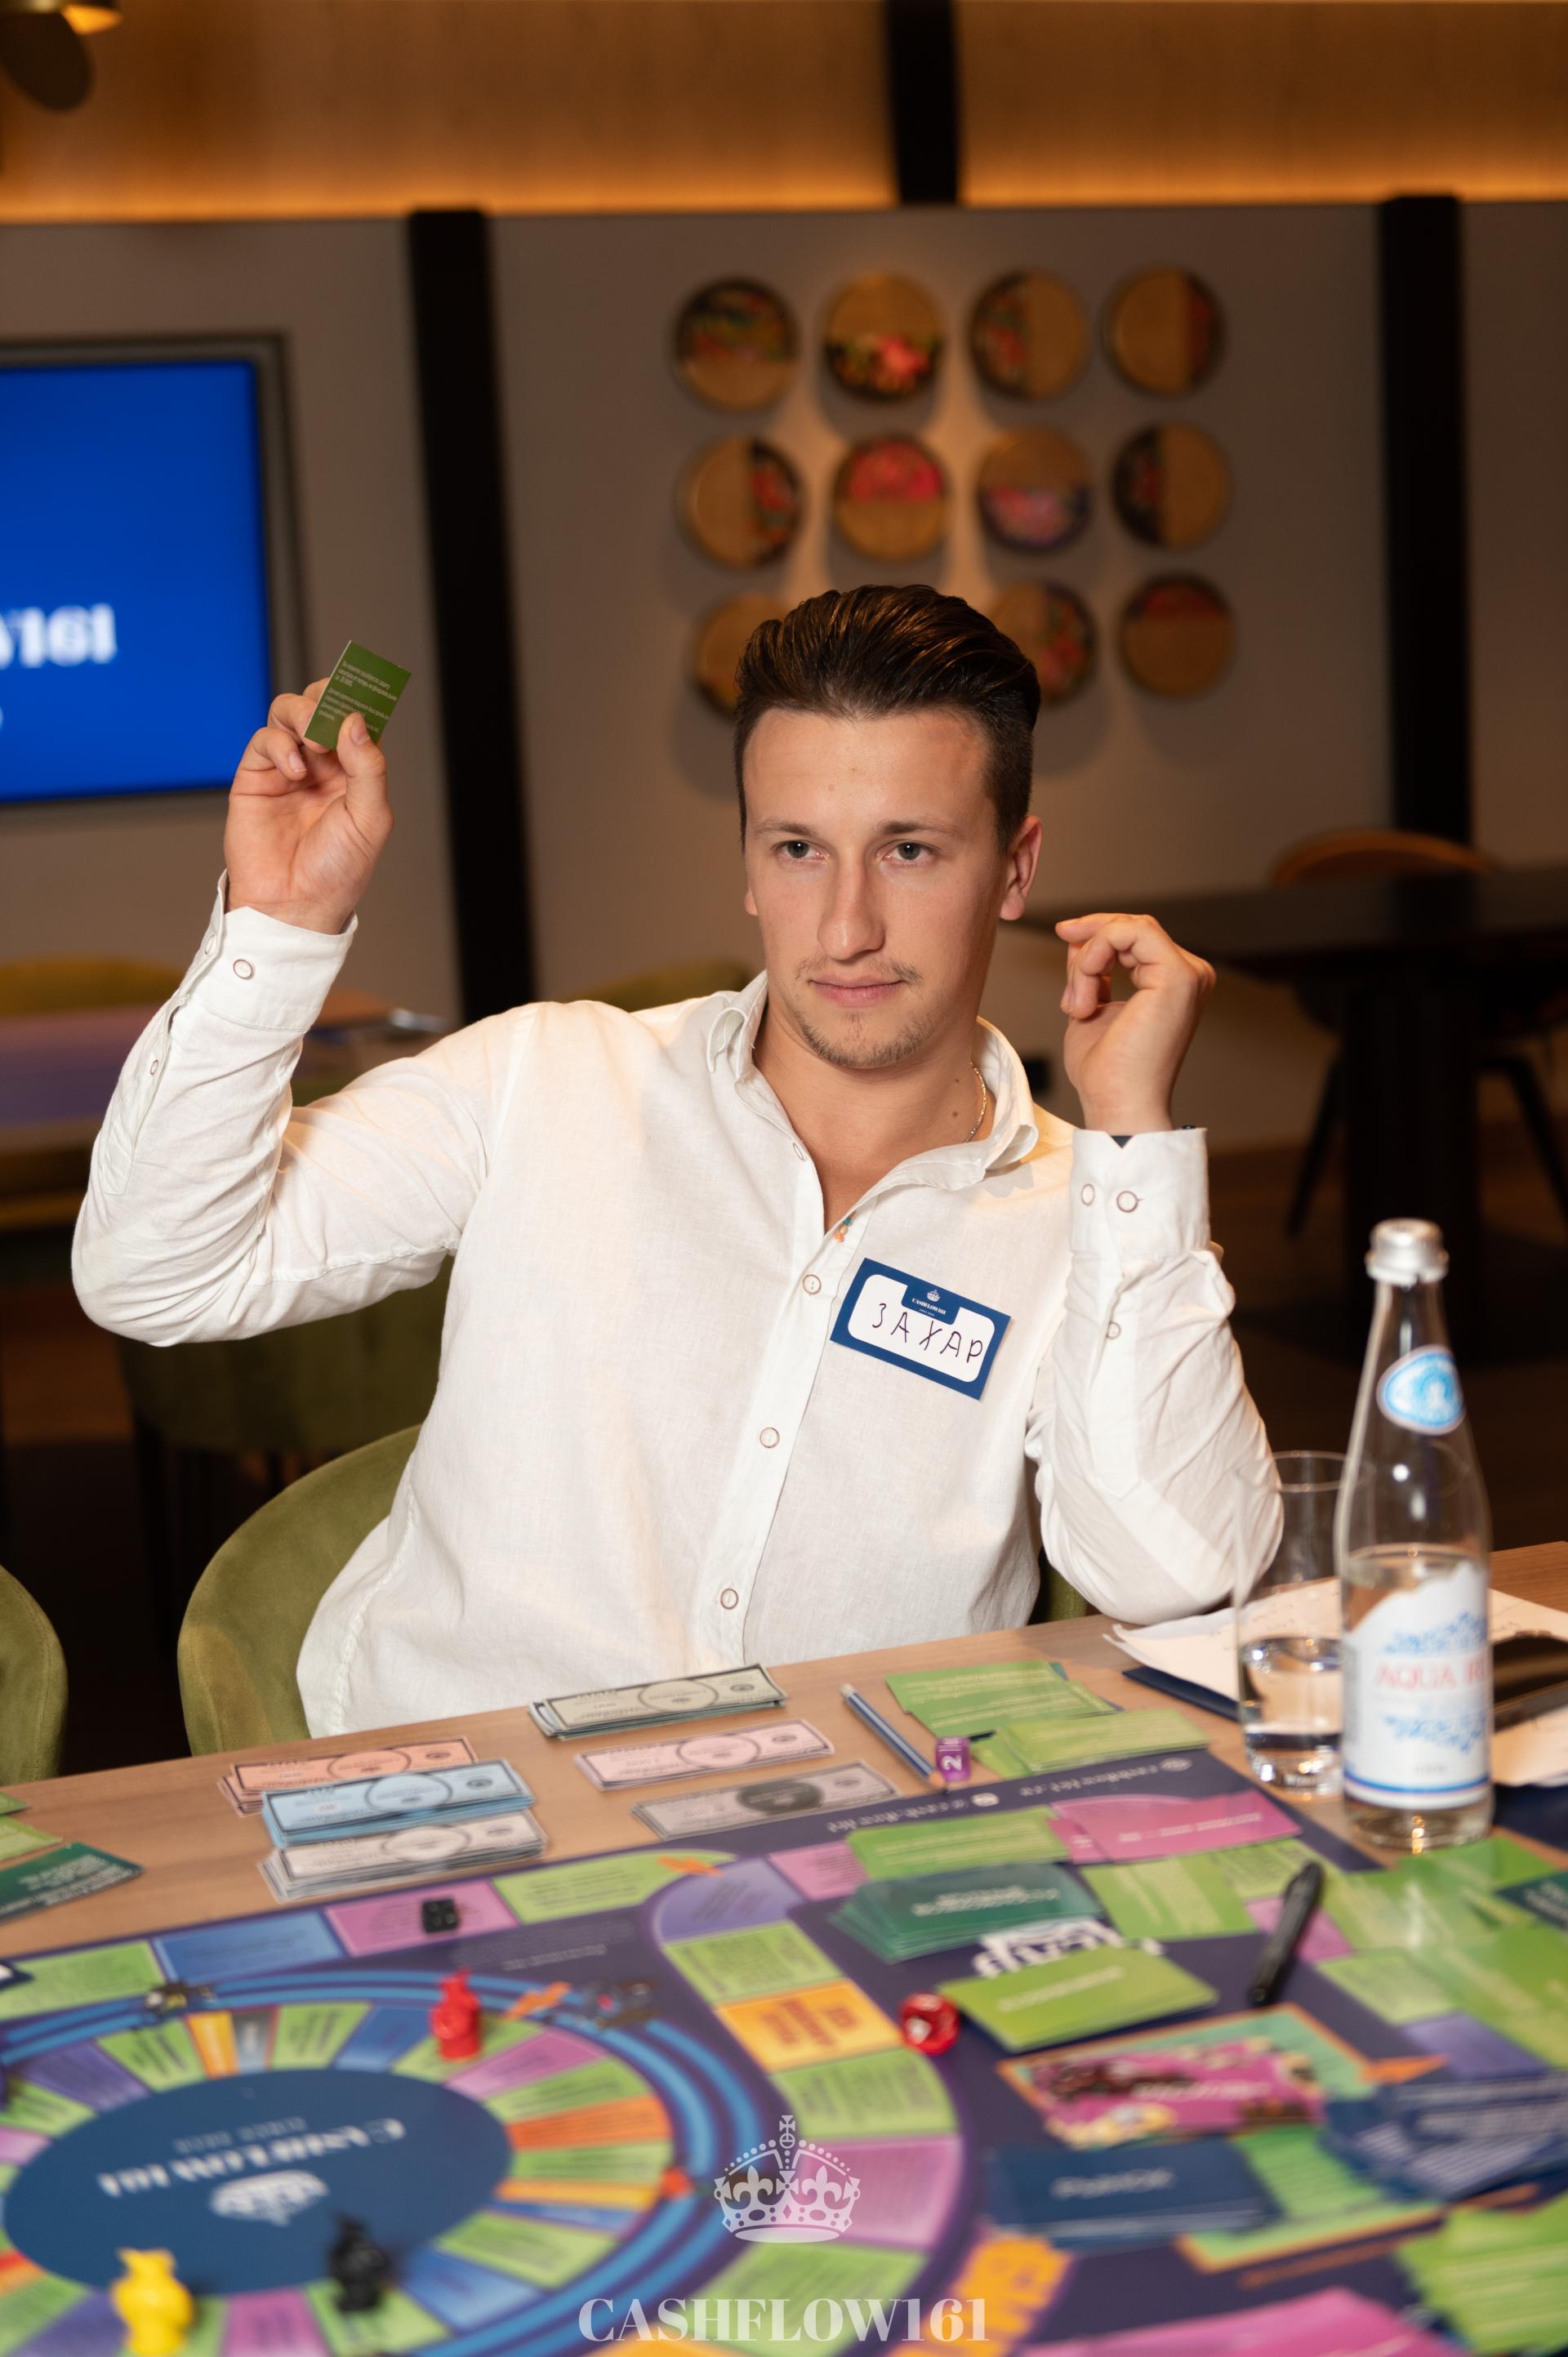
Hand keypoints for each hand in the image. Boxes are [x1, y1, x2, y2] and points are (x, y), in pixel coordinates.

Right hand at [223, 681, 392, 934]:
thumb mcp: (369, 819)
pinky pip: (265, 739)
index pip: (357, 720)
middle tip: (333, 713)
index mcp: (355, 772)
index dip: (359, 700)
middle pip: (321, 705)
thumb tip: (355, 720)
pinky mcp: (256, 776)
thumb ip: (368, 767)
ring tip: (315, 740)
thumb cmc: (337, 870)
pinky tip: (295, 773)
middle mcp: (322, 764)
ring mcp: (288, 768)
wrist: (293, 904)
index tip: (362, 689)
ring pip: (290, 712)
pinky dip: (281, 745)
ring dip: (304, 714)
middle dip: (328, 698)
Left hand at [1055, 911, 1214, 1132]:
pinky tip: (1086, 994)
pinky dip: (1095, 954)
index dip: (1094, 936)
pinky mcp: (1178, 975)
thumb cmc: (1106, 1072)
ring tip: (1077, 1004)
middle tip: (1066, 980)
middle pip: (1133, 927)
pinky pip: (1129, 933)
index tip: (1063, 938)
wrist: (1117, 1104)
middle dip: (1088, 943)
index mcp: (1172, 982)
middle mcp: (1189, 974)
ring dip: (1087, 960)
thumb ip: (1090, 969)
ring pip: (1128, 929)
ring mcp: (1188, 974)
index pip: (1134, 937)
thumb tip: (1078, 936)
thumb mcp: (1091, 1004)